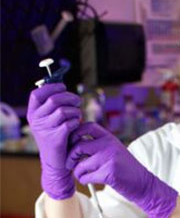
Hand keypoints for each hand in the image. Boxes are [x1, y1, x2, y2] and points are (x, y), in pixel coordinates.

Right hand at [27, 83, 81, 199]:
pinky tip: (77, 125)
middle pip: (54, 99)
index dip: (51, 87)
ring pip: (64, 111)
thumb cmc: (56, 136)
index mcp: (33, 114)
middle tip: (77, 101)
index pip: (37, 94)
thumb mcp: (49, 120)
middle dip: (70, 97)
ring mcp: (45, 129)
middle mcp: (36, 121)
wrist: (55, 161)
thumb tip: (63, 87)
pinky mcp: (56, 138)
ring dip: (75, 111)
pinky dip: (77, 122)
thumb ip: (53, 105)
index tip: (63, 87)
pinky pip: (70, 123)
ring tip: (78, 116)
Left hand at [66, 122, 177, 217]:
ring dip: (77, 172)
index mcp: (109, 138)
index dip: (75, 133)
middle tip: (70, 164)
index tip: (72, 144)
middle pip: (78, 146)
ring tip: (82, 175)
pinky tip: (90, 181)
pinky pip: (86, 177)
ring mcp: (109, 158)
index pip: (88, 126)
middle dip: (70, 157)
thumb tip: (73, 142)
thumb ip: (99, 144)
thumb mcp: (114, 150)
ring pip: (80, 165)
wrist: (143, 182)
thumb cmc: (125, 168)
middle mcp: (109, 145)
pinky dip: (84, 181)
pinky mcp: (109, 173)